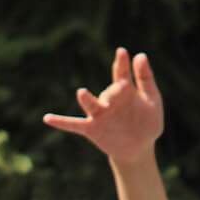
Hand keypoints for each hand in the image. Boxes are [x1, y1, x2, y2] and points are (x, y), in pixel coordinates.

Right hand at [44, 48, 164, 163]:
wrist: (139, 148)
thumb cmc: (146, 122)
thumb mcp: (152, 99)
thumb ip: (145, 78)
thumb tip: (140, 55)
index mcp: (125, 91)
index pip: (121, 73)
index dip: (121, 63)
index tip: (122, 52)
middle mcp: (110, 101)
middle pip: (108, 91)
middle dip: (113, 91)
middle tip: (122, 88)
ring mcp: (99, 115)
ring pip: (91, 105)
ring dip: (86, 99)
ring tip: (81, 93)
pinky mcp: (92, 129)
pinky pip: (73, 125)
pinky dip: (61, 122)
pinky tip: (47, 118)